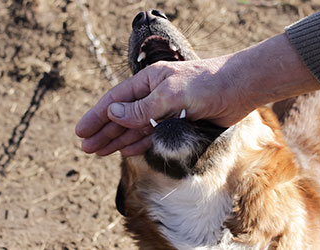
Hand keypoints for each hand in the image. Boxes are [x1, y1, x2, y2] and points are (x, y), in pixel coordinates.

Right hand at [75, 56, 257, 155]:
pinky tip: (125, 151)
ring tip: (99, 152)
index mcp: (149, 81)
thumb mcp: (170, 93)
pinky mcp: (178, 123)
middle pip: (122, 116)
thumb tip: (113, 113)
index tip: (81, 131)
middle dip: (104, 132)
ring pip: (135, 128)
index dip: (97, 116)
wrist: (238, 90)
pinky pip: (152, 135)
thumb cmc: (205, 84)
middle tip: (86, 148)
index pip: (115, 100)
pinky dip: (138, 143)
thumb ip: (142, 107)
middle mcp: (155, 95)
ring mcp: (166, 110)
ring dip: (118, 140)